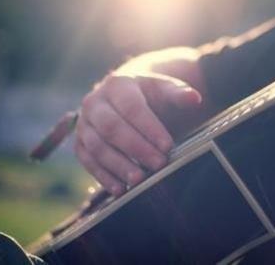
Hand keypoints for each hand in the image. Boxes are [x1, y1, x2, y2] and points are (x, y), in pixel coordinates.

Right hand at [74, 72, 201, 195]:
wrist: (125, 96)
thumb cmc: (149, 94)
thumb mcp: (164, 88)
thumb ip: (178, 93)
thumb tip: (195, 99)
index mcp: (117, 84)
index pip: (132, 108)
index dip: (150, 128)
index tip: (168, 146)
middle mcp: (94, 102)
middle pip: (112, 127)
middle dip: (136, 148)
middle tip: (159, 164)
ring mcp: (84, 123)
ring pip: (97, 146)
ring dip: (118, 165)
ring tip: (140, 180)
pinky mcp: (80, 142)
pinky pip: (87, 160)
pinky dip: (103, 176)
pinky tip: (120, 189)